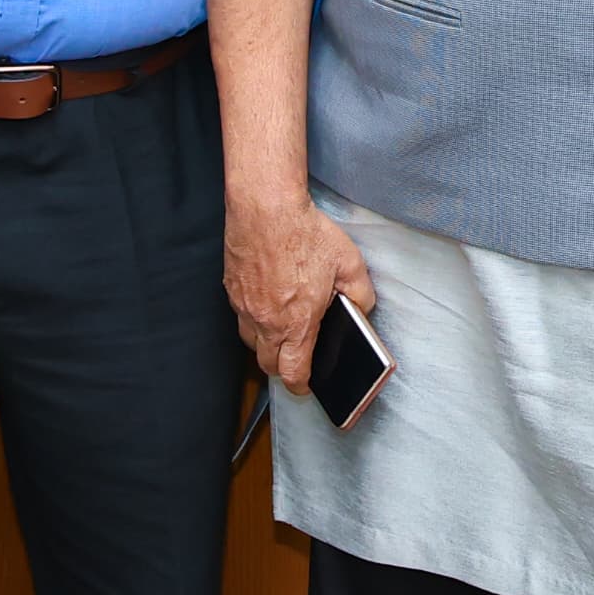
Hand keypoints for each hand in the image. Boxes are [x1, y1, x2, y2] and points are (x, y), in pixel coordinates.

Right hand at [226, 185, 373, 393]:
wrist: (265, 208)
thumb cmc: (305, 234)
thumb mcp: (350, 264)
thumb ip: (361, 295)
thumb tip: (361, 311)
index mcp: (296, 323)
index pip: (292, 372)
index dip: (301, 385)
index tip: (307, 386)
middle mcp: (265, 321)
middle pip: (267, 364)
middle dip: (282, 367)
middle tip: (296, 359)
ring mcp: (244, 306)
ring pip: (251, 341)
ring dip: (266, 343)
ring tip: (283, 330)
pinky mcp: (232, 289)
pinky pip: (241, 315)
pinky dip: (254, 317)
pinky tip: (269, 300)